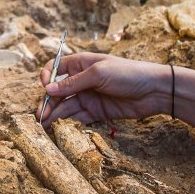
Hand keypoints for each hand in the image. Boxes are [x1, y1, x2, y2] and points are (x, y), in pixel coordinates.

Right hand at [39, 53, 170, 127]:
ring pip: (66, 107)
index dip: (47, 77)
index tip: (45, 87)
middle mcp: (82, 80)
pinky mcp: (96, 112)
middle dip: (48, 102)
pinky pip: (78, 118)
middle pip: (58, 91)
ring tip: (44, 126)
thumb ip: (72, 83)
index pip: (55, 68)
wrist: (154, 90)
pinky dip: (68, 123)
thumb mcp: (98, 73)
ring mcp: (89, 97)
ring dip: (54, 115)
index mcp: (81, 64)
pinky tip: (59, 129)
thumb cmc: (128, 73)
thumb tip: (48, 89)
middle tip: (40, 116)